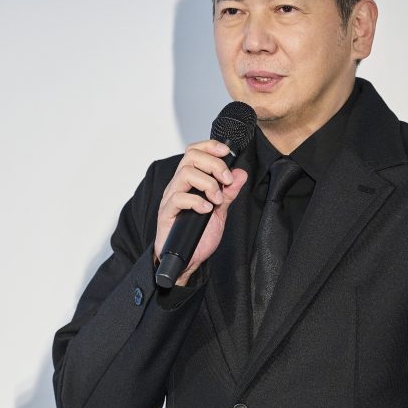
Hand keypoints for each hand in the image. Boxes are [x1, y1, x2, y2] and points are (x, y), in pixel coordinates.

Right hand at [154, 139, 249, 285]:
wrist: (186, 261)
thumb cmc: (198, 236)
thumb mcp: (220, 211)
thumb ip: (229, 192)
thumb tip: (240, 174)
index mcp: (189, 182)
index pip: (194, 152)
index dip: (210, 146)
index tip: (226, 152)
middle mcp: (178, 186)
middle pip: (190, 157)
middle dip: (214, 165)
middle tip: (226, 181)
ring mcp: (170, 199)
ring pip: (185, 174)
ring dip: (207, 183)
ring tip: (217, 199)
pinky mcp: (166, 213)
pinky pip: (178, 198)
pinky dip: (197, 201)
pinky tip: (207, 210)